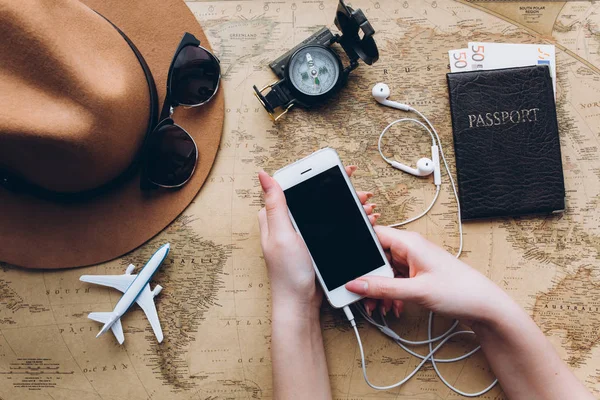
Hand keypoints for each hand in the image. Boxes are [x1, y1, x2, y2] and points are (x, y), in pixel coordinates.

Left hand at [258, 166, 377, 316]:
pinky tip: (363, 219)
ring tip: (366, 204)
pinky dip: (349, 221)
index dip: (317, 175)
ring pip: (328, 210)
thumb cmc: (288, 273)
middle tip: (359, 190)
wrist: (301, 303)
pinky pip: (333, 225)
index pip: (295, 186)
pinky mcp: (314, 244)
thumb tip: (263, 175)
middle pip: (316, 196)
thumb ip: (276, 205)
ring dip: (349, 205)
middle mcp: (287, 222)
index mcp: (275, 216)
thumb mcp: (282, 235)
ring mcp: (302, 233)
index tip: (338, 169)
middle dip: (340, 191)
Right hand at [345, 226, 513, 323]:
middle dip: (368, 277)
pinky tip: (393, 306)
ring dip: (379, 289)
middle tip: (364, 296)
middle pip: (376, 256)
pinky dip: (390, 293)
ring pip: (385, 271)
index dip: (357, 248)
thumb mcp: (416, 291)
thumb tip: (355, 284)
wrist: (485, 307)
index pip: (373, 234)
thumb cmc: (460, 291)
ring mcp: (414, 261)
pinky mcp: (418, 273)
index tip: (347, 265)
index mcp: (409, 243)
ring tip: (379, 306)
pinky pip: (395, 279)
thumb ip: (382, 288)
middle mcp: (410, 248)